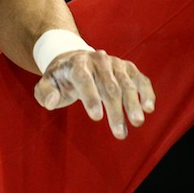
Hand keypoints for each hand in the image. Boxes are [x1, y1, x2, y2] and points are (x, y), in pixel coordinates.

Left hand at [33, 49, 155, 138]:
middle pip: (109, 85)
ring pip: (127, 83)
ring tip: (137, 123)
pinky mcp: (128, 68)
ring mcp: (115, 63)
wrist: (74, 59)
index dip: (90, 98)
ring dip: (133, 104)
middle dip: (116, 110)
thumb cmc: (60, 79)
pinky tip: (149, 108)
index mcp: (77, 64)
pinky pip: (140, 79)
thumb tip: (52, 102)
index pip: (84, 79)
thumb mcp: (45, 84)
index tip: (96, 118)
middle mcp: (98, 60)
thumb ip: (44, 94)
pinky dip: (146, 92)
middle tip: (120, 133)